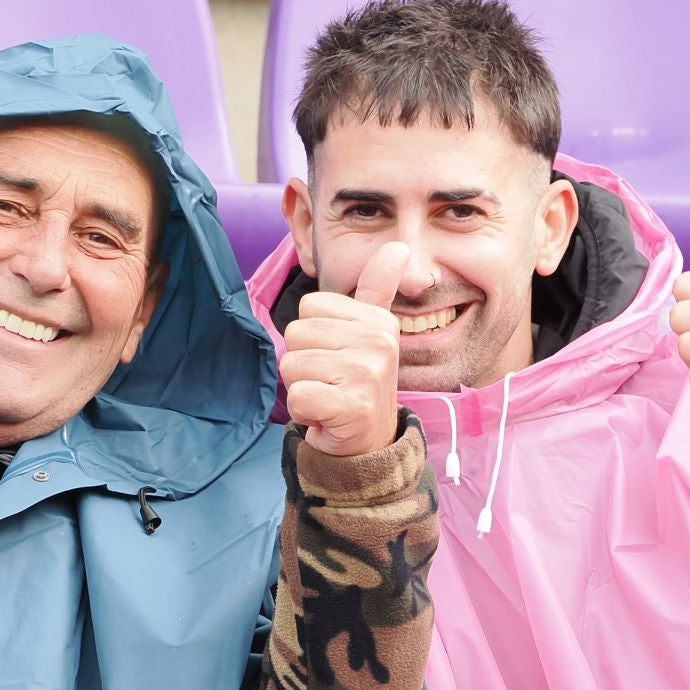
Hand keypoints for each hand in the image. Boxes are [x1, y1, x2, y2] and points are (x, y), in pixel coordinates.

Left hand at [281, 241, 408, 456]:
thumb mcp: (370, 332)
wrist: (369, 443)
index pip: (310, 305)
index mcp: (378, 320)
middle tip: (331, 381)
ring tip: (329, 397)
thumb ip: (377, 289)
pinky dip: (304, 412)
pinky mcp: (351, 405)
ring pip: (292, 365)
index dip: (312, 335)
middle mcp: (378, 341)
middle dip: (304, 363)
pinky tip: (327, 416)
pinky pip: (297, 396)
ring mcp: (367, 373)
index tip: (337, 355)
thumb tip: (397, 246)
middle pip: (296, 333)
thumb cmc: (358, 384)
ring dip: (303, 388)